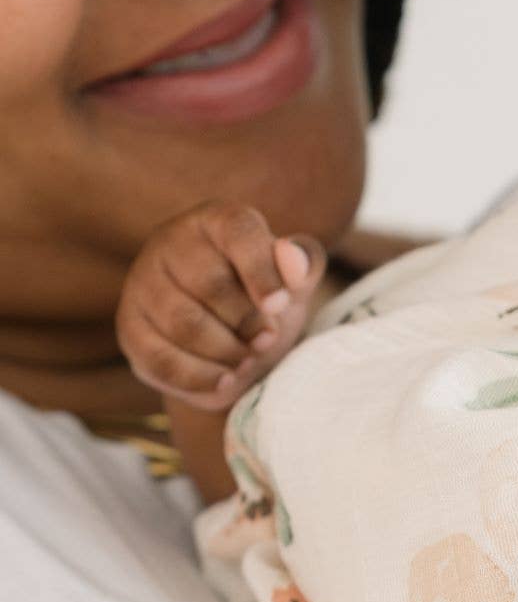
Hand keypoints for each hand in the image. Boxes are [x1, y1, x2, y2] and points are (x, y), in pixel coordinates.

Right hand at [115, 200, 326, 410]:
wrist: (230, 348)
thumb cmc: (263, 302)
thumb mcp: (294, 283)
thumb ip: (304, 263)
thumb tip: (291, 257)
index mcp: (215, 220)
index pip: (237, 231)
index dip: (262, 271)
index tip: (279, 306)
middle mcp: (170, 242)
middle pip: (209, 284)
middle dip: (247, 321)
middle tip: (266, 339)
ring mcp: (142, 283)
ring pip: (183, 323)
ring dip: (226, 352)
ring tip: (247, 359)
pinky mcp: (130, 326)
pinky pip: (161, 358)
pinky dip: (201, 378)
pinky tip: (225, 380)